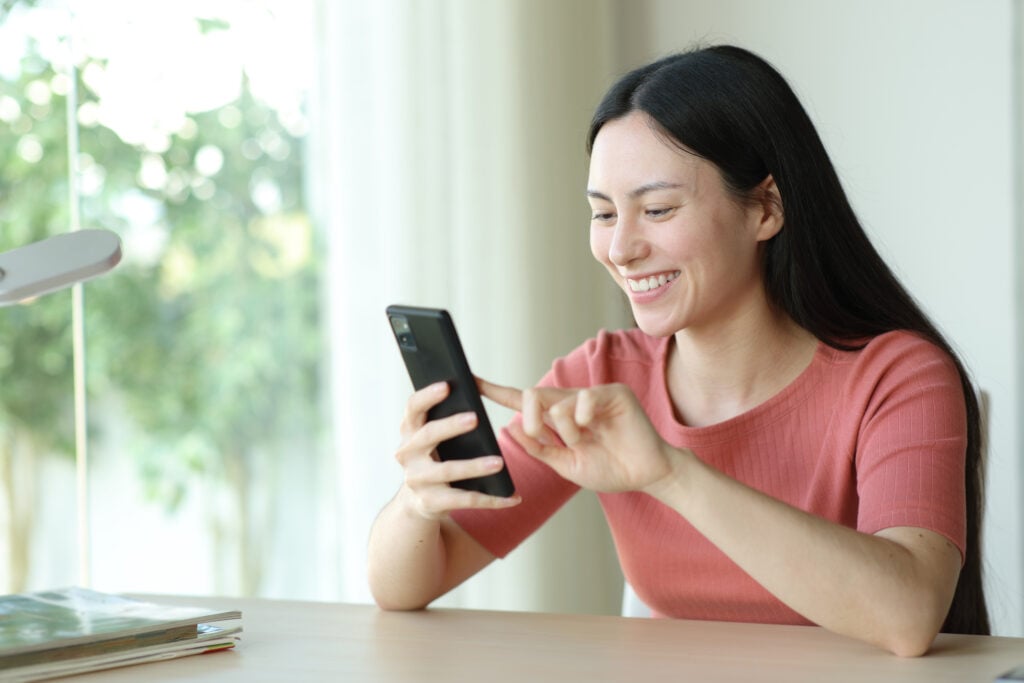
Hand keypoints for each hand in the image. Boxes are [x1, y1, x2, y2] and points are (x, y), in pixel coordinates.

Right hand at [395, 381, 520, 520]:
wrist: (418, 501)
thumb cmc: (434, 457)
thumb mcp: (431, 437)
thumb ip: (444, 415)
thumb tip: (475, 385)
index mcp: (409, 431)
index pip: (413, 408)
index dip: (427, 396)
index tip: (447, 385)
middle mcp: (407, 454)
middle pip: (428, 435)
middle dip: (451, 426)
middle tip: (475, 418)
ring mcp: (417, 480)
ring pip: (448, 470)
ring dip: (474, 466)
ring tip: (499, 462)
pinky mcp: (431, 503)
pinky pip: (465, 500)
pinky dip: (492, 500)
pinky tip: (513, 497)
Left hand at [480, 378, 677, 493]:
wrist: (646, 476)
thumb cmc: (609, 469)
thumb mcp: (565, 464)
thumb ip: (539, 448)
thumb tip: (511, 428)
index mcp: (560, 417)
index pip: (523, 399)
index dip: (496, 391)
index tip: (471, 383)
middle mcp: (573, 402)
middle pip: (534, 394)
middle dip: (529, 419)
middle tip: (539, 435)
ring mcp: (594, 395)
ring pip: (557, 403)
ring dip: (564, 430)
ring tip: (582, 442)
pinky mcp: (614, 394)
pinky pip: (584, 399)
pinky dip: (583, 418)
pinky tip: (594, 429)